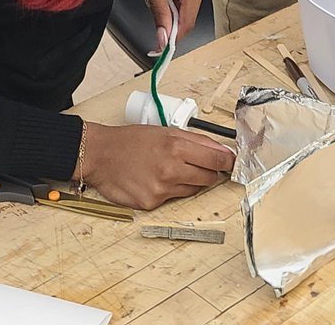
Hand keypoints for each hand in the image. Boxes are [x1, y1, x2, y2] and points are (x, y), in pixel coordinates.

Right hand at [81, 122, 234, 210]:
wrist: (101, 155)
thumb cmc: (131, 141)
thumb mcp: (165, 131)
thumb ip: (195, 141)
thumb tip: (221, 150)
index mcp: (175, 146)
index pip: (216, 159)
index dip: (228, 162)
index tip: (234, 162)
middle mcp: (171, 169)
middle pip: (209, 178)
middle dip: (210, 172)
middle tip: (201, 165)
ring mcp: (161, 189)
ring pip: (193, 190)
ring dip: (190, 181)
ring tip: (172, 170)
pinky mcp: (151, 204)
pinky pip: (173, 199)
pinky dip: (170, 191)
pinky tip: (156, 179)